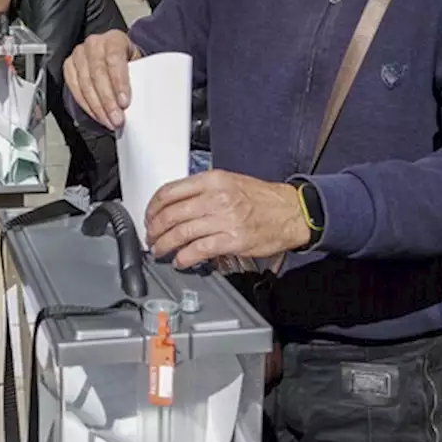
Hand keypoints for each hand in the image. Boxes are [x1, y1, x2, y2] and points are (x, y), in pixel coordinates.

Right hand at [62, 30, 139, 128]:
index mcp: (114, 39)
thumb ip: (136, 76)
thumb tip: (139, 102)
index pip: (114, 60)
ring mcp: (78, 54)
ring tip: (108, 121)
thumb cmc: (125, 60)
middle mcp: (94, 44)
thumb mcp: (136, 62)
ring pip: (84, 83)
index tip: (124, 103)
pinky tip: (96, 115)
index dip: (119, 82)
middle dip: (107, 100)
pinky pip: (74, 88)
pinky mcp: (68, 65)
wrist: (109, 52)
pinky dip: (85, 105)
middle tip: (116, 119)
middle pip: (98, 74)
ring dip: (97, 107)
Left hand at [144, 170, 310, 267]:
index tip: (149, 217)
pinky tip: (180, 261)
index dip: (153, 207)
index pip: (170, 192)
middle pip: (171, 214)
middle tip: (151, 237)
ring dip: (165, 245)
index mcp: (212, 180)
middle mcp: (217, 198)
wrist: (291, 212)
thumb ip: (202, 190)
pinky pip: (199, 250)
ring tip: (160, 250)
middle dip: (155, 229)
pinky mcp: (233, 240)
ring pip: (181, 233)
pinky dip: (184, 257)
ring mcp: (225, 219)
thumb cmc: (261, 198)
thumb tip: (175, 204)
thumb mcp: (229, 182)